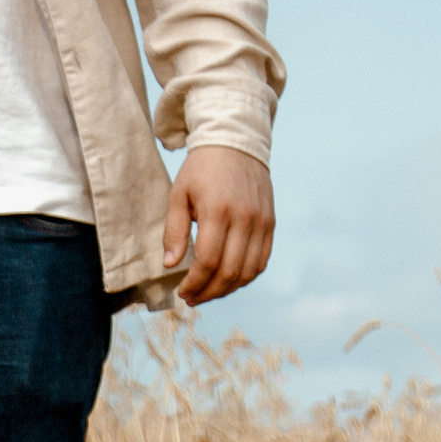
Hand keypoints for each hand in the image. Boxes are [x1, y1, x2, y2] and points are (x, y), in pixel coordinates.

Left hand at [164, 146, 274, 305]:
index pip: (208, 262)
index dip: (194, 283)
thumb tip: (170, 264)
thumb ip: (174, 231)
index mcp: (218, 211)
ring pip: (248, 271)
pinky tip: (228, 281)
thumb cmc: (201, 170)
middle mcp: (245, 218)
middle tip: (192, 299)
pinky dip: (245, 277)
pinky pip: (261, 261)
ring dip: (227, 290)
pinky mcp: (270, 223)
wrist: (235, 142)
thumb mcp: (178, 195)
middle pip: (230, 272)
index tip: (182, 292)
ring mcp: (261, 222)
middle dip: (208, 292)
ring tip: (207, 293)